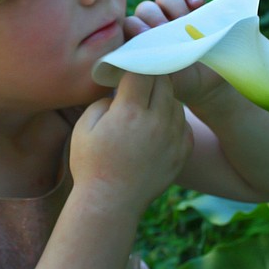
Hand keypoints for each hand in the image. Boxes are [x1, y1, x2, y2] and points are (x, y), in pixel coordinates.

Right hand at [70, 73, 192, 216]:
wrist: (111, 203)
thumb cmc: (91, 165)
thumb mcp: (84, 126)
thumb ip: (103, 100)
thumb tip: (119, 90)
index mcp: (129, 112)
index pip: (143, 71)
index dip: (135, 65)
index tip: (129, 67)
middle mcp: (156, 121)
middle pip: (164, 82)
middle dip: (152, 77)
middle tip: (140, 83)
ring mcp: (173, 138)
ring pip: (176, 102)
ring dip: (163, 98)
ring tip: (146, 108)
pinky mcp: (183, 152)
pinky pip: (183, 123)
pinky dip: (173, 120)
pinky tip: (157, 128)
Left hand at [124, 0, 224, 105]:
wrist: (204, 84)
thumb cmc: (177, 85)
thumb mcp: (157, 81)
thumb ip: (144, 67)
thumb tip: (130, 61)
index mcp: (140, 39)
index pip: (130, 23)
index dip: (137, 28)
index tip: (147, 38)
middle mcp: (155, 23)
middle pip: (147, 8)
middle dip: (156, 17)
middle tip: (167, 31)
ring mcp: (175, 14)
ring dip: (173, 5)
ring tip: (184, 19)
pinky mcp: (196, 8)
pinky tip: (198, 5)